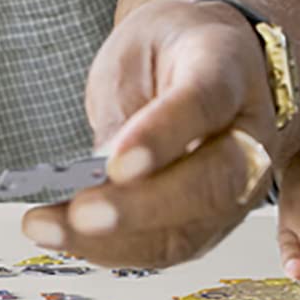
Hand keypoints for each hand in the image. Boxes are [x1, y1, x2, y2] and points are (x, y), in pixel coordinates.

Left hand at [20, 0, 278, 267]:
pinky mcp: (210, 222)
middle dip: (141, 207)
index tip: (116, 161)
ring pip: (189, 230)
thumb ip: (126, 107)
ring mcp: (238, 186)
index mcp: (229, 70)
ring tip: (51, 229)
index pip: (205, 104)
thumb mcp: (139, 50)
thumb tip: (100, 170)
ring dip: (115, 241)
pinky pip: (165, 248)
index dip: (162, 135)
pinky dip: (110, 250)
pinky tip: (65, 236)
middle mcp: (248, 134)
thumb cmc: (170, 52)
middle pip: (213, 183)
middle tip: (82, 212)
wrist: (205, 61)